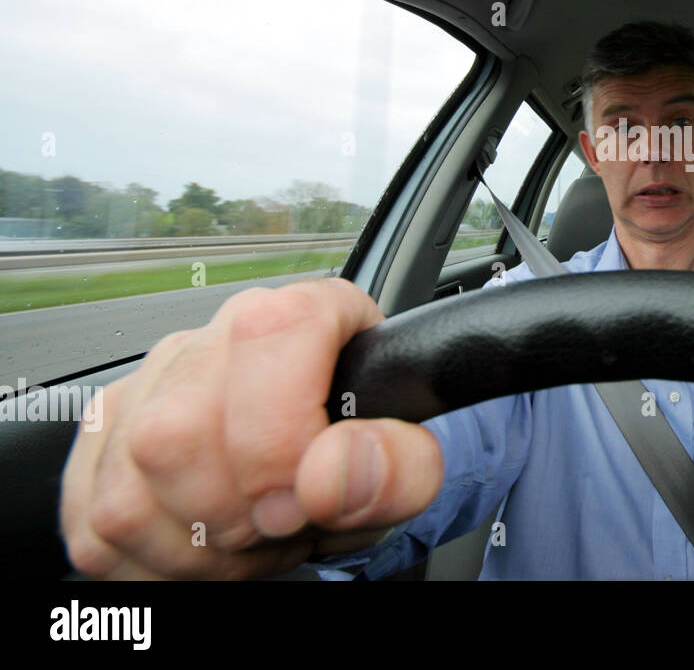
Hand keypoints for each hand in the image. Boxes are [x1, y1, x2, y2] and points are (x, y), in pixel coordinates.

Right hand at [60, 278, 445, 578]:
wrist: (322, 467)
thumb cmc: (360, 453)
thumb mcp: (410, 464)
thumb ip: (399, 465)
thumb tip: (333, 473)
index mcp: (295, 317)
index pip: (268, 336)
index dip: (279, 438)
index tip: (303, 495)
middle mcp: (207, 341)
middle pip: (177, 432)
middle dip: (236, 512)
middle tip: (283, 523)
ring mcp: (141, 390)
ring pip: (128, 493)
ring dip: (200, 548)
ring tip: (254, 533)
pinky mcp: (99, 446)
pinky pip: (96, 527)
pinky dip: (157, 564)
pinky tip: (209, 542)